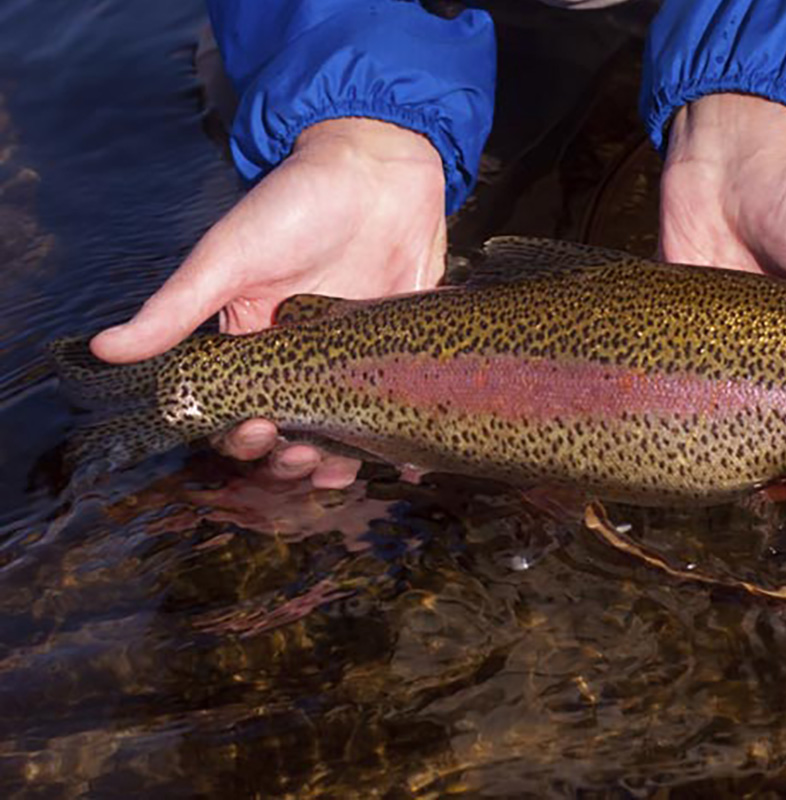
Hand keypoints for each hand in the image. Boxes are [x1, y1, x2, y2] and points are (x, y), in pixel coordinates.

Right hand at [90, 118, 447, 487]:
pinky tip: (409, 462)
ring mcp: (355, 357)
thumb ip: (175, 308)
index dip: (241, 436)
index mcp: (253, 341)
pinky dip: (405, 441)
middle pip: (292, 433)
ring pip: (345, 429)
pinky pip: (402, 404)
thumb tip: (104, 350)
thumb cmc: (295, 203)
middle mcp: (303, 358)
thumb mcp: (229, 256)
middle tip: (307, 458)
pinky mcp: (401, 349)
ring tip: (346, 466)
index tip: (255, 433)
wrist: (379, 164)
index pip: (238, 409)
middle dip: (293, 459)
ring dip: (342, 460)